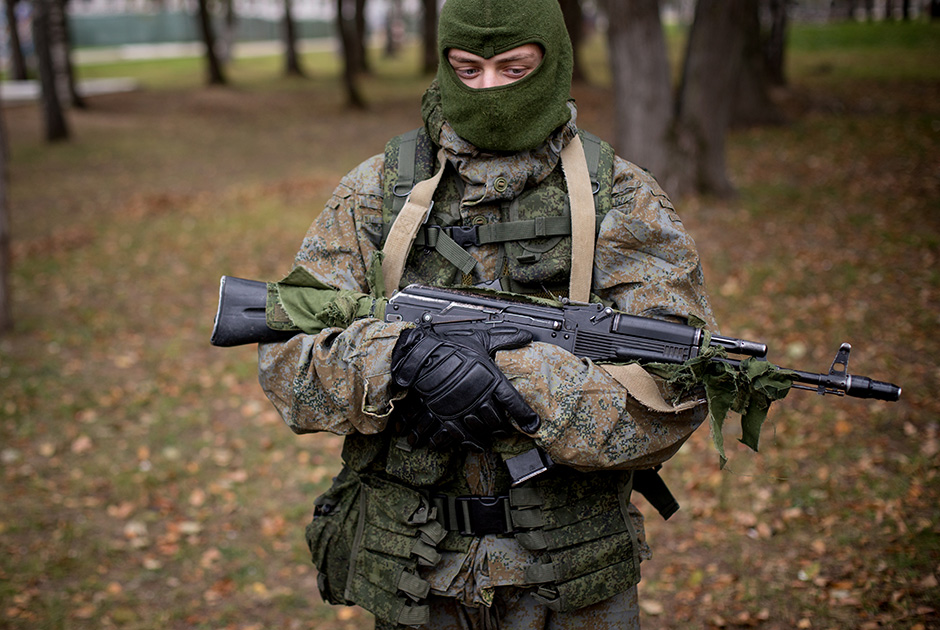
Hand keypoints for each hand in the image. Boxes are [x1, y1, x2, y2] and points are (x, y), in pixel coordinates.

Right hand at [391, 325, 540, 450]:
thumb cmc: (450, 346)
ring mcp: (463, 407)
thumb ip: (504, 339)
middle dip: (504, 426)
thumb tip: (525, 336)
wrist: (421, 355)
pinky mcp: (447, 415)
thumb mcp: (480, 340)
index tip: (533, 425)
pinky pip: (462, 435)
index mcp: (490, 378)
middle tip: (507, 427)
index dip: (525, 416)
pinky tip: (478, 445)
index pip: (513, 402)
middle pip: (498, 420)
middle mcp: (479, 396)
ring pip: (482, 428)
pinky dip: (472, 442)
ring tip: (492, 433)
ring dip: (489, 433)